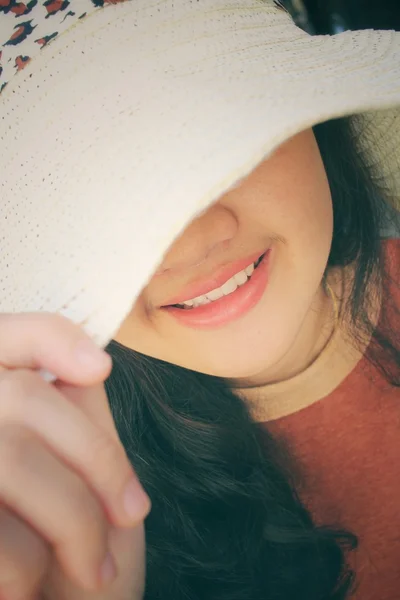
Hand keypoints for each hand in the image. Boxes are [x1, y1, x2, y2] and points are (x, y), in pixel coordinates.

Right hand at [0, 313, 149, 599]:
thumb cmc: (83, 555)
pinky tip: (28, 592)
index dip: (46, 337)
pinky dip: (28, 564)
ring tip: (90, 567)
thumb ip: (77, 415)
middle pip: (20, 399)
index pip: (6, 339)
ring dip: (73, 519)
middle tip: (132, 512)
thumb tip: (89, 363)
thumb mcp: (89, 477)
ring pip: (11, 459)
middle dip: (95, 457)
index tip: (100, 368)